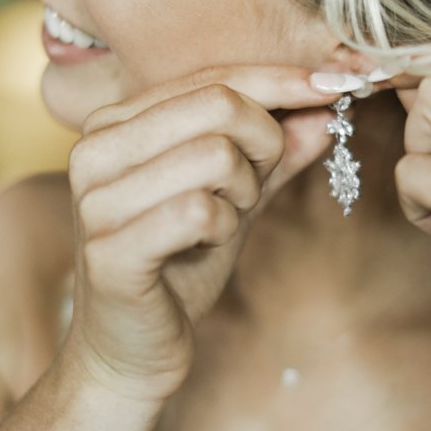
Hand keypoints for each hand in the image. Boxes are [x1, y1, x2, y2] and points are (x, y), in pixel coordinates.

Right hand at [64, 65, 338, 400]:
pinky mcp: (109, 251)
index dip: (282, 82)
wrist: (129, 352)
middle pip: (217, 106)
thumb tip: (326, 106)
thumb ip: (274, 154)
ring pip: (215, 156)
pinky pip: (200, 211)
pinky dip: (224, 228)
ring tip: (222, 222)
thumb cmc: (176, 269)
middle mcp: (94, 150)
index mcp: (115, 124)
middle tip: (255, 189)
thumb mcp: (233, 199)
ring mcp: (96, 200)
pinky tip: (206, 247)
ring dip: (243, 194)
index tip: (337, 88)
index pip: (212, 78)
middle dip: (264, 145)